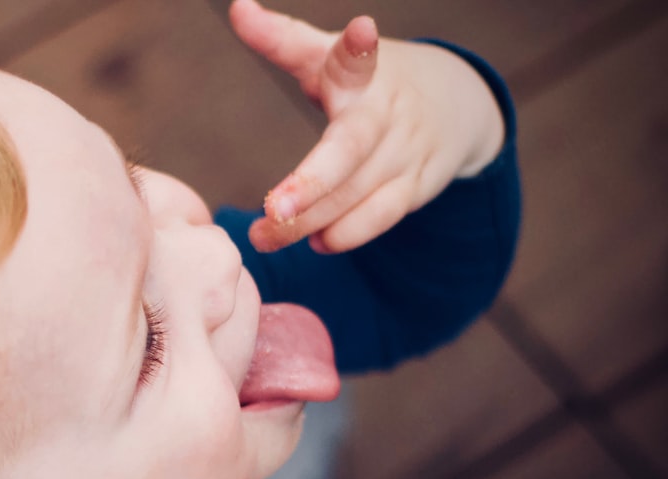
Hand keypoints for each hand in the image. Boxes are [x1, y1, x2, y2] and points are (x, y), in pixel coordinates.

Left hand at [228, 0, 504, 252]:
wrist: (452, 102)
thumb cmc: (367, 80)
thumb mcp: (328, 55)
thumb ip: (281, 39)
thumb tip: (237, 8)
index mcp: (363, 73)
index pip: (359, 57)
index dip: (358, 46)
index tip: (361, 31)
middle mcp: (387, 112)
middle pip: (352, 149)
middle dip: (313, 182)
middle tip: (272, 210)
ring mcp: (405, 152)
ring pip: (359, 193)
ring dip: (312, 220)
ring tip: (265, 236)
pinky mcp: (416, 187)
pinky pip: (382, 216)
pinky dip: (348, 234)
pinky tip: (316, 243)